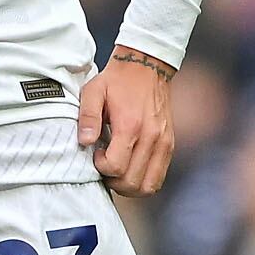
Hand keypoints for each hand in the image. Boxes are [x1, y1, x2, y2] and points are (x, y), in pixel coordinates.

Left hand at [77, 45, 177, 195]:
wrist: (146, 67)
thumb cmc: (117, 81)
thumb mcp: (93, 91)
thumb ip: (87, 117)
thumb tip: (85, 142)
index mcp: (130, 125)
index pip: (116, 167)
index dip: (100, 167)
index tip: (96, 153)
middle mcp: (151, 137)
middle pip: (132, 182)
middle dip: (112, 181)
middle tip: (103, 165)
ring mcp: (163, 143)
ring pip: (148, 186)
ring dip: (128, 186)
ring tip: (117, 170)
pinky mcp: (169, 145)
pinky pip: (158, 177)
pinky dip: (143, 181)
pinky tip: (130, 167)